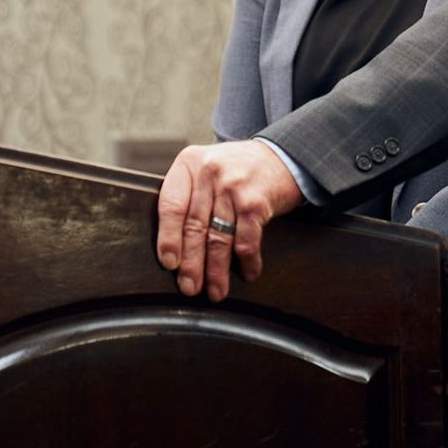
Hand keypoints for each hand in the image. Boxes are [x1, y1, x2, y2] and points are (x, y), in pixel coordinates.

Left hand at [154, 140, 302, 300]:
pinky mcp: (255, 201)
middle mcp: (209, 172)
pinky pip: (246, 240)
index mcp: (189, 164)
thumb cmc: (236, 170)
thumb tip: (171, 247)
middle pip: (194, 227)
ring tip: (215, 290)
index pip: (170, 206)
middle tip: (189, 287)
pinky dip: (248, 260)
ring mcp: (233, 186)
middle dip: (191, 263)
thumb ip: (187, 196)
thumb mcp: (205, 170)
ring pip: (219, 238)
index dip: (167, 238)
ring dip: (216, 270)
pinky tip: (248, 273)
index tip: (169, 263)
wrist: (279, 156)